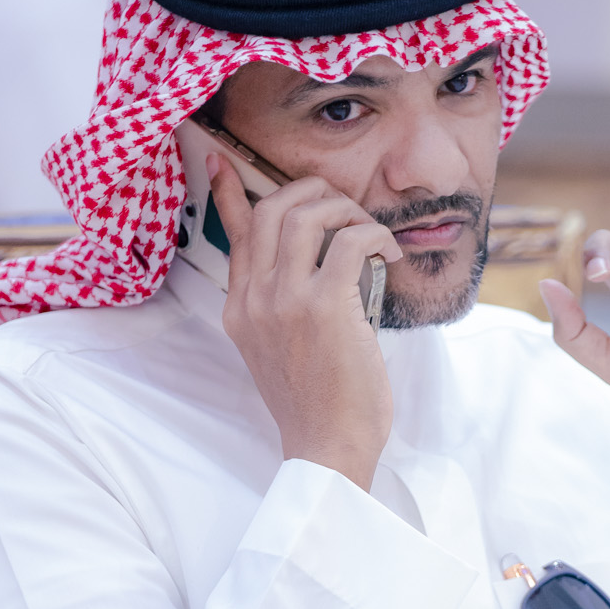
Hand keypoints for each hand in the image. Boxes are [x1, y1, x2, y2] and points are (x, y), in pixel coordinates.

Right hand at [210, 153, 401, 488]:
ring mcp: (285, 300)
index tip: (221, 160)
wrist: (326, 447)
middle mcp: (255, 299)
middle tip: (343, 205)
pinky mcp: (324, 306)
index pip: (235, 234)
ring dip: (345, 209)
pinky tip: (388, 250)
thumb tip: (314, 267)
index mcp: (239, 309)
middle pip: (271, 210)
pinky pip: (350, 241)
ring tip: (368, 230)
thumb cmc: (316, 405)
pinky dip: (374, 234)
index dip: (232, 192)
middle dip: (311, 192)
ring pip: (305, 215)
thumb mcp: (279, 351)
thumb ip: (281, 308)